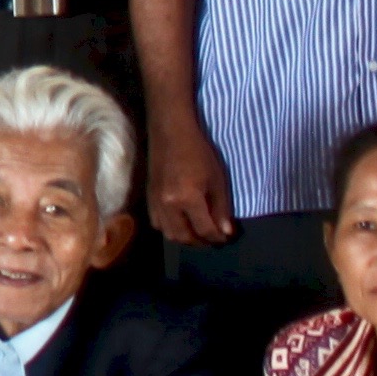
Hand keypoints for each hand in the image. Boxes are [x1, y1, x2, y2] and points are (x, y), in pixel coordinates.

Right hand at [143, 121, 234, 249]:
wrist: (171, 133)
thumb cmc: (199, 152)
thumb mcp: (217, 180)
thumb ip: (221, 209)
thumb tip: (226, 232)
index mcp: (187, 199)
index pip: (204, 230)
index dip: (218, 237)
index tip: (227, 237)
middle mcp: (168, 206)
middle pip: (184, 237)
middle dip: (201, 242)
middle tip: (214, 238)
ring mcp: (155, 203)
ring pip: (169, 234)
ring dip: (185, 238)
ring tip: (198, 233)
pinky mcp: (149, 198)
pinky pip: (158, 224)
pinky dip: (171, 229)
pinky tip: (182, 223)